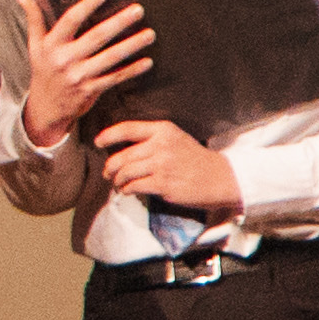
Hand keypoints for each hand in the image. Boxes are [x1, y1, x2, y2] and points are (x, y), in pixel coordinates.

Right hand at [21, 0, 154, 145]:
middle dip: (119, 22)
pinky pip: (115, 78)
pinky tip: (147, 61)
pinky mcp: (90, 90)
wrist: (45, 109)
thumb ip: (34, 20)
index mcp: (51, 45)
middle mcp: (65, 60)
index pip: (70, 21)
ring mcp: (79, 76)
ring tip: (150, 34)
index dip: (86, 6)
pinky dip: (132, 70)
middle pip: (96, 37)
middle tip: (139, 10)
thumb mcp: (34, 47)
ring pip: (110, 58)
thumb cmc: (43, 71)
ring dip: (132, 45)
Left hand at [94, 118, 240, 214]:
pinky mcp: (163, 184)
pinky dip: (126, 190)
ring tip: (118, 184)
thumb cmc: (195, 160)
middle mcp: (161, 145)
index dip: (108, 136)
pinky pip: (133, 186)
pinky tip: (128, 191)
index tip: (98, 142)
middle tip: (108, 174)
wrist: (221, 177)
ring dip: (117, 181)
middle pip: (122, 156)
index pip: (127, 128)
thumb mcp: (176, 139)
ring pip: (125, 172)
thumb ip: (152, 140)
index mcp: (163, 130)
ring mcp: (162, 165)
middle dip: (110, 168)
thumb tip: (122, 149)